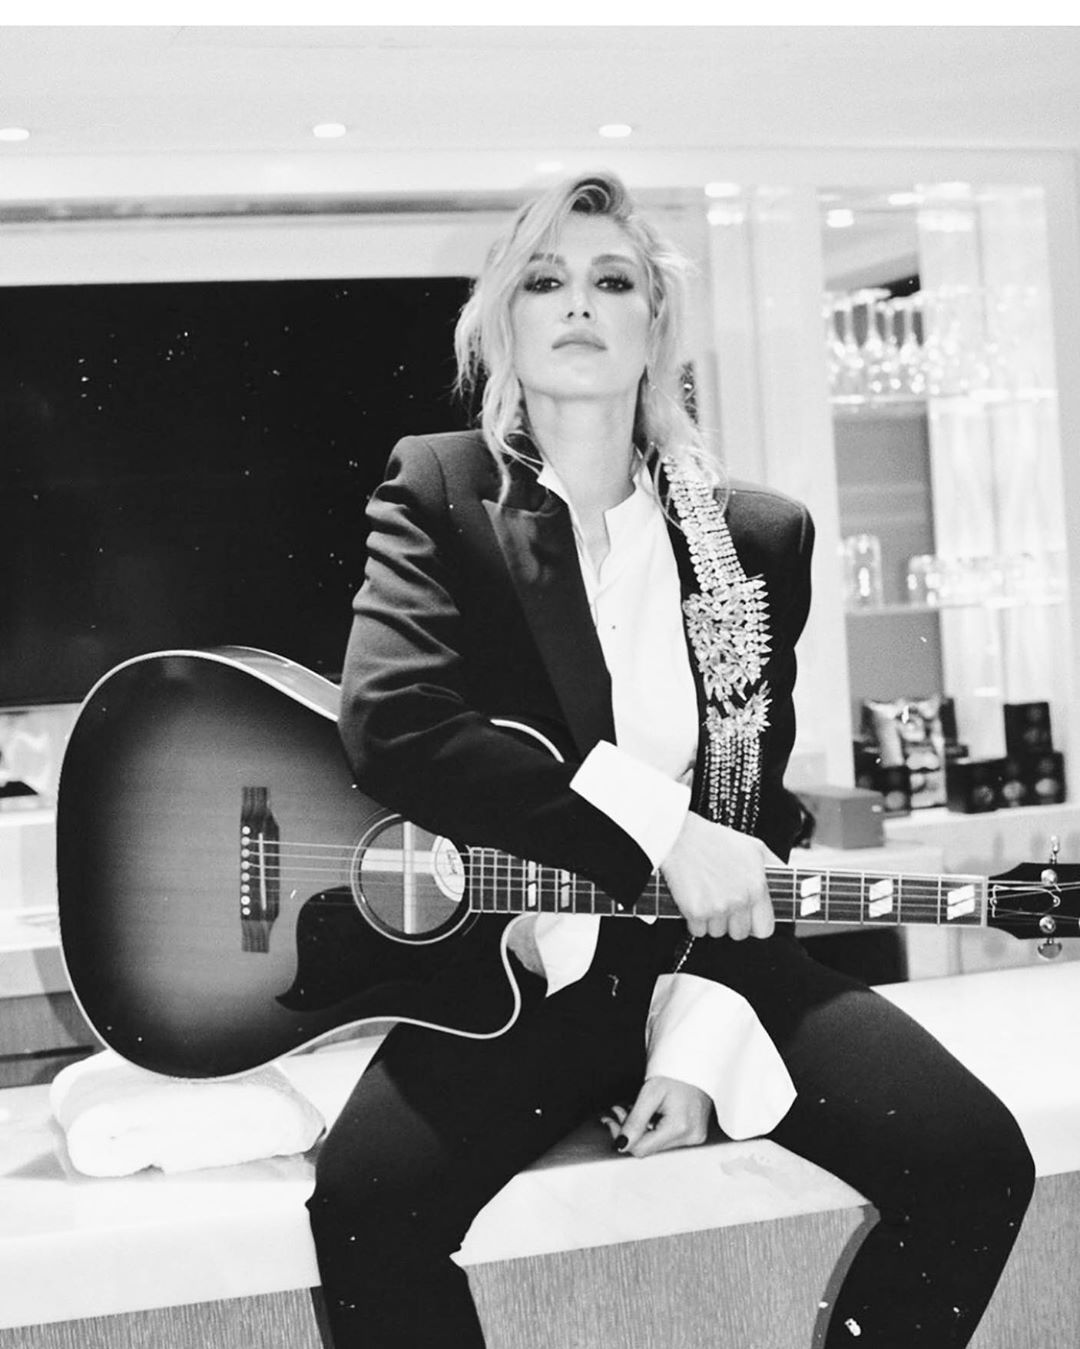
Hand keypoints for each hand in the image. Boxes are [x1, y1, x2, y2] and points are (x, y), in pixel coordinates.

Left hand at [600, 1077, 711, 1158]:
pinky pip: (668, 1138)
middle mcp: (691, 1136)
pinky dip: (655, 1128)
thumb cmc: (675, 1072)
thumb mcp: (649, 1093)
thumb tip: (621, 1144)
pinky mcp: (695, 1134)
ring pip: (657, 1144)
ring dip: (642, 1129)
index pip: (642, 1148)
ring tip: (636, 1109)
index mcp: (680, 1127)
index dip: (622, 1138)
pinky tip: (651, 1114)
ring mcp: (695, 1136)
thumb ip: (634, 1122)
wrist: (694, 1062)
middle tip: (620, 1111)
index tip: (611, 1122)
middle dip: (630, 1131)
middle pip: (649, 1147)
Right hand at [660, 812, 780, 939]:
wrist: (679, 836)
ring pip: (717, 933)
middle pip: (739, 934)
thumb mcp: (754, 848)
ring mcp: (717, 908)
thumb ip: (775, 867)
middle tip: (721, 901)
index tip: (747, 917)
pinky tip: (693, 898)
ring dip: (711, 921)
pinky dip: (693, 920)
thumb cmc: (716, 840)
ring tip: (706, 895)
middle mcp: (740, 900)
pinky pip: (697, 931)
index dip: (755, 924)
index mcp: (757, 887)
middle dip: (731, 922)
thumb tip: (794, 880)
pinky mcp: (695, 911)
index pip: (765, 929)